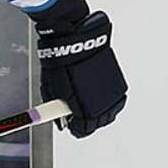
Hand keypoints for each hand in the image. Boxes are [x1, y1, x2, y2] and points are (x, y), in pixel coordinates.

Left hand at [37, 11, 127, 137]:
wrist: (75, 38)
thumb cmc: (60, 61)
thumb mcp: (51, 87)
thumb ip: (56, 107)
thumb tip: (61, 121)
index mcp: (81, 106)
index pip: (83, 128)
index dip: (76, 129)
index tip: (73, 126)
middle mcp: (99, 101)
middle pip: (97, 123)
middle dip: (88, 123)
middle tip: (80, 118)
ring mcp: (109, 91)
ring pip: (109, 113)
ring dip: (100, 114)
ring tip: (90, 109)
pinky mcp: (116, 80)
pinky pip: (116, 100)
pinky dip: (110, 102)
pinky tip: (101, 100)